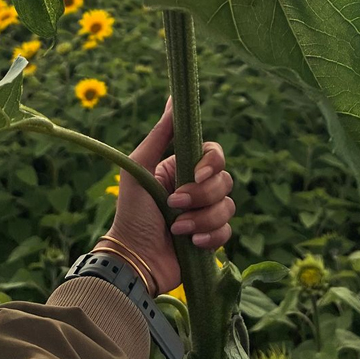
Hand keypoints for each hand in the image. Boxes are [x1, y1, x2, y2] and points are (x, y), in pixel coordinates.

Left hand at [94, 97, 234, 295]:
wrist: (133, 259)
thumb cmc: (131, 211)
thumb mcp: (140, 167)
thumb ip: (160, 134)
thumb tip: (173, 99)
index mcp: (182, 167)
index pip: (214, 153)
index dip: (212, 163)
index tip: (197, 173)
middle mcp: (197, 187)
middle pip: (224, 180)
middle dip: (201, 195)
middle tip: (174, 205)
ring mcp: (205, 213)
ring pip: (228, 206)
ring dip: (202, 218)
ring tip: (177, 228)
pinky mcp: (210, 237)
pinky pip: (227, 230)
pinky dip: (210, 236)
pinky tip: (191, 242)